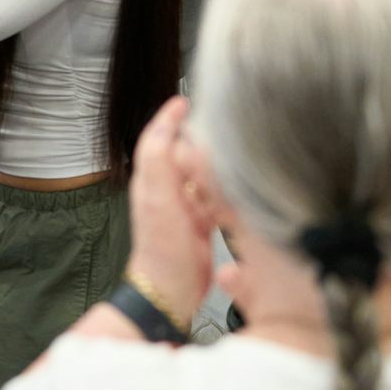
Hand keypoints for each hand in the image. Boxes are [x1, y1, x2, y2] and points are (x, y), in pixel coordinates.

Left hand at [123, 97, 216, 323]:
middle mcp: (167, 190)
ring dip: (214, 161)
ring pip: (201, 173)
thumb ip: (160, 161)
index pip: (158, 139)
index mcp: (152, 181)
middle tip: (217, 118)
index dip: (169, 118)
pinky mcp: (201, 222)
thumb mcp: (159, 199)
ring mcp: (184, 207)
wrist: (171, 289)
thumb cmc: (163, 248)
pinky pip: (215, 196)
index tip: (184, 100)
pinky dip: (224, 188)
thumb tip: (166, 126)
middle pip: (181, 152)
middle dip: (196, 135)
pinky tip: (237, 187)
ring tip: (233, 146)